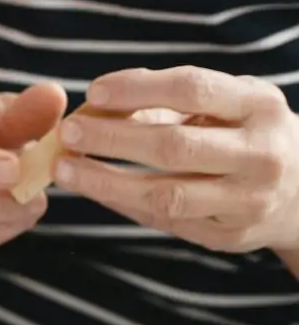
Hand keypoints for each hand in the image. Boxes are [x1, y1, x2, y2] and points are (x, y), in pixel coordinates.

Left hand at [56, 67, 298, 253]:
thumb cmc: (248, 132)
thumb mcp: (229, 101)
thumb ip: (169, 98)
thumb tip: (99, 101)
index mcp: (260, 107)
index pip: (193, 89)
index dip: (138, 88)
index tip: (93, 91)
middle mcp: (261, 155)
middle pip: (175, 147)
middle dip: (113, 138)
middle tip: (68, 132)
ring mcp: (248, 201)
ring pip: (166, 195)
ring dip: (106, 182)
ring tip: (64, 169)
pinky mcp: (229, 236)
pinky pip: (165, 222)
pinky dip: (123, 204)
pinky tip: (94, 189)